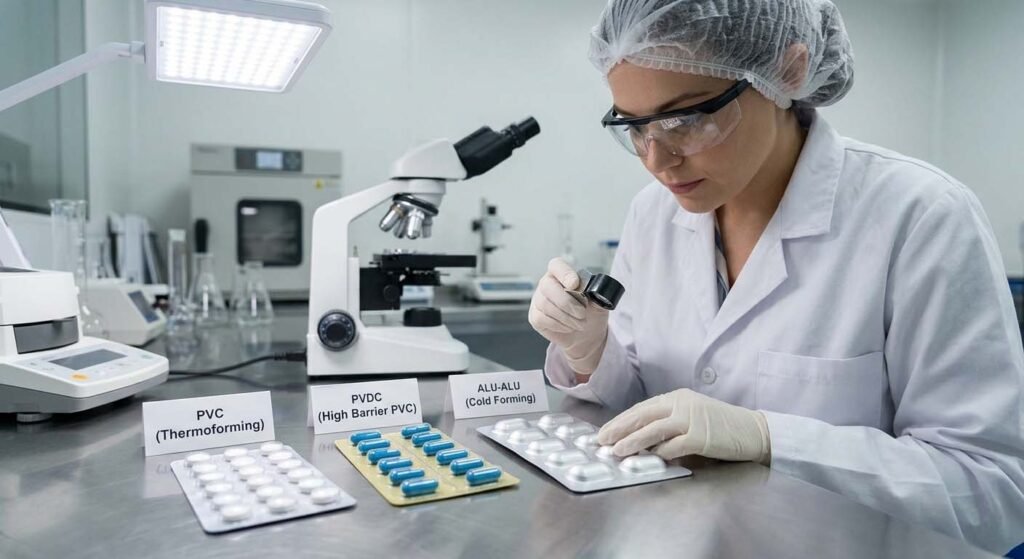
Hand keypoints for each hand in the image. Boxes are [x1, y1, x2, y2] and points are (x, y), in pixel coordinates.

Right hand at [528, 257, 608, 374]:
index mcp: (563, 274)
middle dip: (567, 302)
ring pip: (546, 305)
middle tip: (582, 313)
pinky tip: (568, 327)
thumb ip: (598, 296)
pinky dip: (559, 325)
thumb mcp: (599, 303)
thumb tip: (596, 294)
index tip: (575, 284)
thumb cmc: (591, 313)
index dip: (564, 273)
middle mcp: (547, 283)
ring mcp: (538, 299)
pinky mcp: (535, 316)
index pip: (557, 265)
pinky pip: (542, 318)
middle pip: (548, 286)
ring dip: (566, 317)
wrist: (585, 333)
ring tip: (580, 323)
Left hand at [597, 388, 770, 462]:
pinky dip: (658, 454)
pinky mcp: (700, 436)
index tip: (606, 431)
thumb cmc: (722, 426)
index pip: (642, 408)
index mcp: (677, 397)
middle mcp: (682, 404)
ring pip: (652, 430)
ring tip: (616, 451)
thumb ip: (668, 422)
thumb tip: (641, 438)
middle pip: (642, 415)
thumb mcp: (692, 415)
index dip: (621, 420)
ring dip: (632, 441)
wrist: (753, 431)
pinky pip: (672, 446)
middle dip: (619, 428)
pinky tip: (648, 459)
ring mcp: (691, 419)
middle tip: (602, 440)